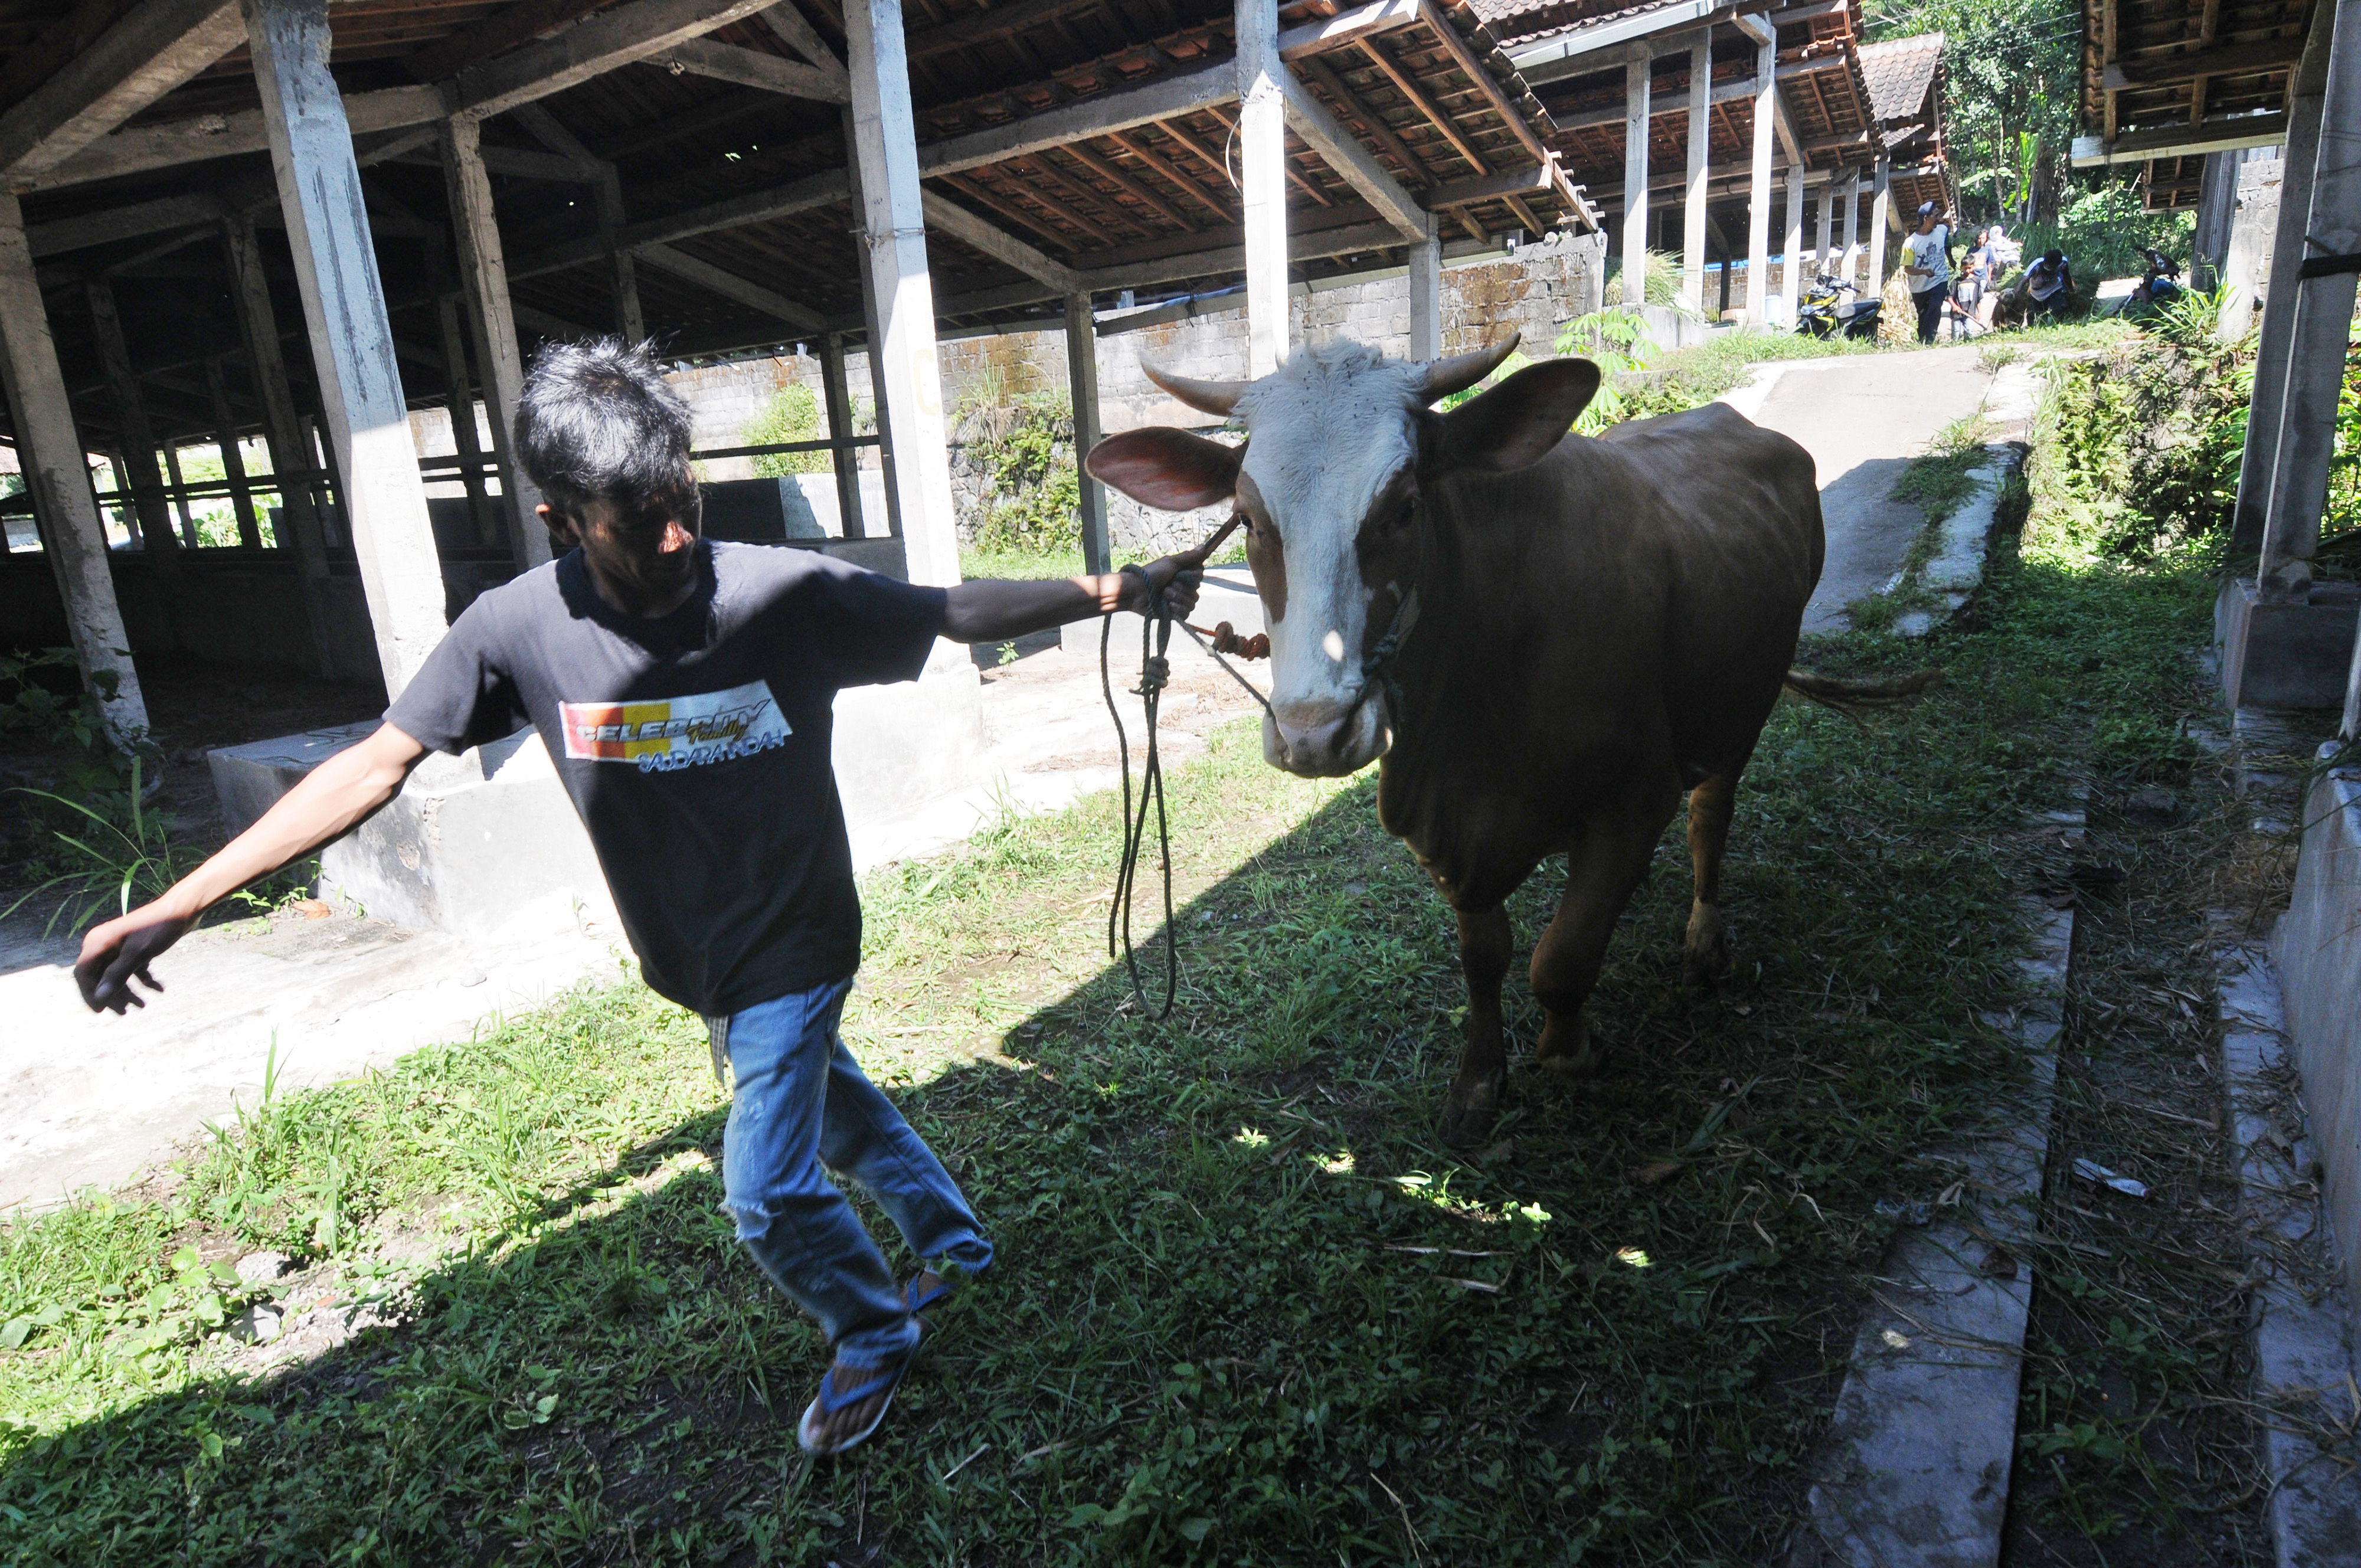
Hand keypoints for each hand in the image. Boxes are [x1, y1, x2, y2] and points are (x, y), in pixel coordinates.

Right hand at [76, 902, 192, 1013]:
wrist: (183, 909)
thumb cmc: (158, 928)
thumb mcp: (138, 954)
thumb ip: (117, 975)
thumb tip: (99, 998)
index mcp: (97, 942)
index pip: (83, 974)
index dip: (89, 994)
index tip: (101, 1011)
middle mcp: (104, 943)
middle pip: (100, 977)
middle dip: (112, 996)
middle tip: (124, 1013)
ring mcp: (119, 945)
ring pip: (117, 974)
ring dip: (128, 991)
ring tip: (143, 1006)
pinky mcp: (135, 947)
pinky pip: (133, 968)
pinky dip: (144, 980)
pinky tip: (159, 989)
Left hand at [1120, 554, 1203, 619]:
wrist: (1135, 591)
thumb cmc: (1150, 574)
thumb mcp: (1170, 562)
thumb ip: (1188, 557)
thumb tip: (1204, 546)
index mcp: (1182, 575)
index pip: (1200, 576)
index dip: (1194, 576)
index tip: (1183, 573)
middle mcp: (1183, 587)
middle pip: (1197, 590)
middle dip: (1182, 587)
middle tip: (1169, 583)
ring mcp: (1179, 601)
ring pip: (1192, 602)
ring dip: (1178, 596)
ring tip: (1164, 594)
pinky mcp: (1174, 613)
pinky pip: (1187, 613)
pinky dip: (1179, 608)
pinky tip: (1169, 605)